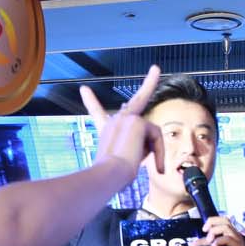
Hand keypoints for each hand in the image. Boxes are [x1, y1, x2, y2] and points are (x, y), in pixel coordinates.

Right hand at [80, 66, 164, 182]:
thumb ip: (132, 153)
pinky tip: (156, 166)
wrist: (109, 175)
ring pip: (153, 132)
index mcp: (107, 131)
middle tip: (156, 68)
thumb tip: (147, 150)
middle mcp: (115, 121)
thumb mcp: (121, 163)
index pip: (98, 113)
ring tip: (155, 168)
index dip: (91, 101)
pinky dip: (159, 153)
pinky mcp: (137, 122)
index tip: (84, 90)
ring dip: (157, 151)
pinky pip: (157, 137)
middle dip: (150, 82)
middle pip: (138, 100)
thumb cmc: (113, 177)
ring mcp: (126, 119)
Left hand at [195, 215, 244, 245]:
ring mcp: (238, 240)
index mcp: (230, 233)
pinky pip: (229, 239)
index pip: (222, 219)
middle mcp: (235, 234)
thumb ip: (208, 244)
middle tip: (204, 231)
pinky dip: (219, 241)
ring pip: (226, 227)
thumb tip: (194, 242)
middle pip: (225, 220)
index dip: (212, 221)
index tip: (203, 229)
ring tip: (209, 241)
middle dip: (212, 223)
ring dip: (214, 232)